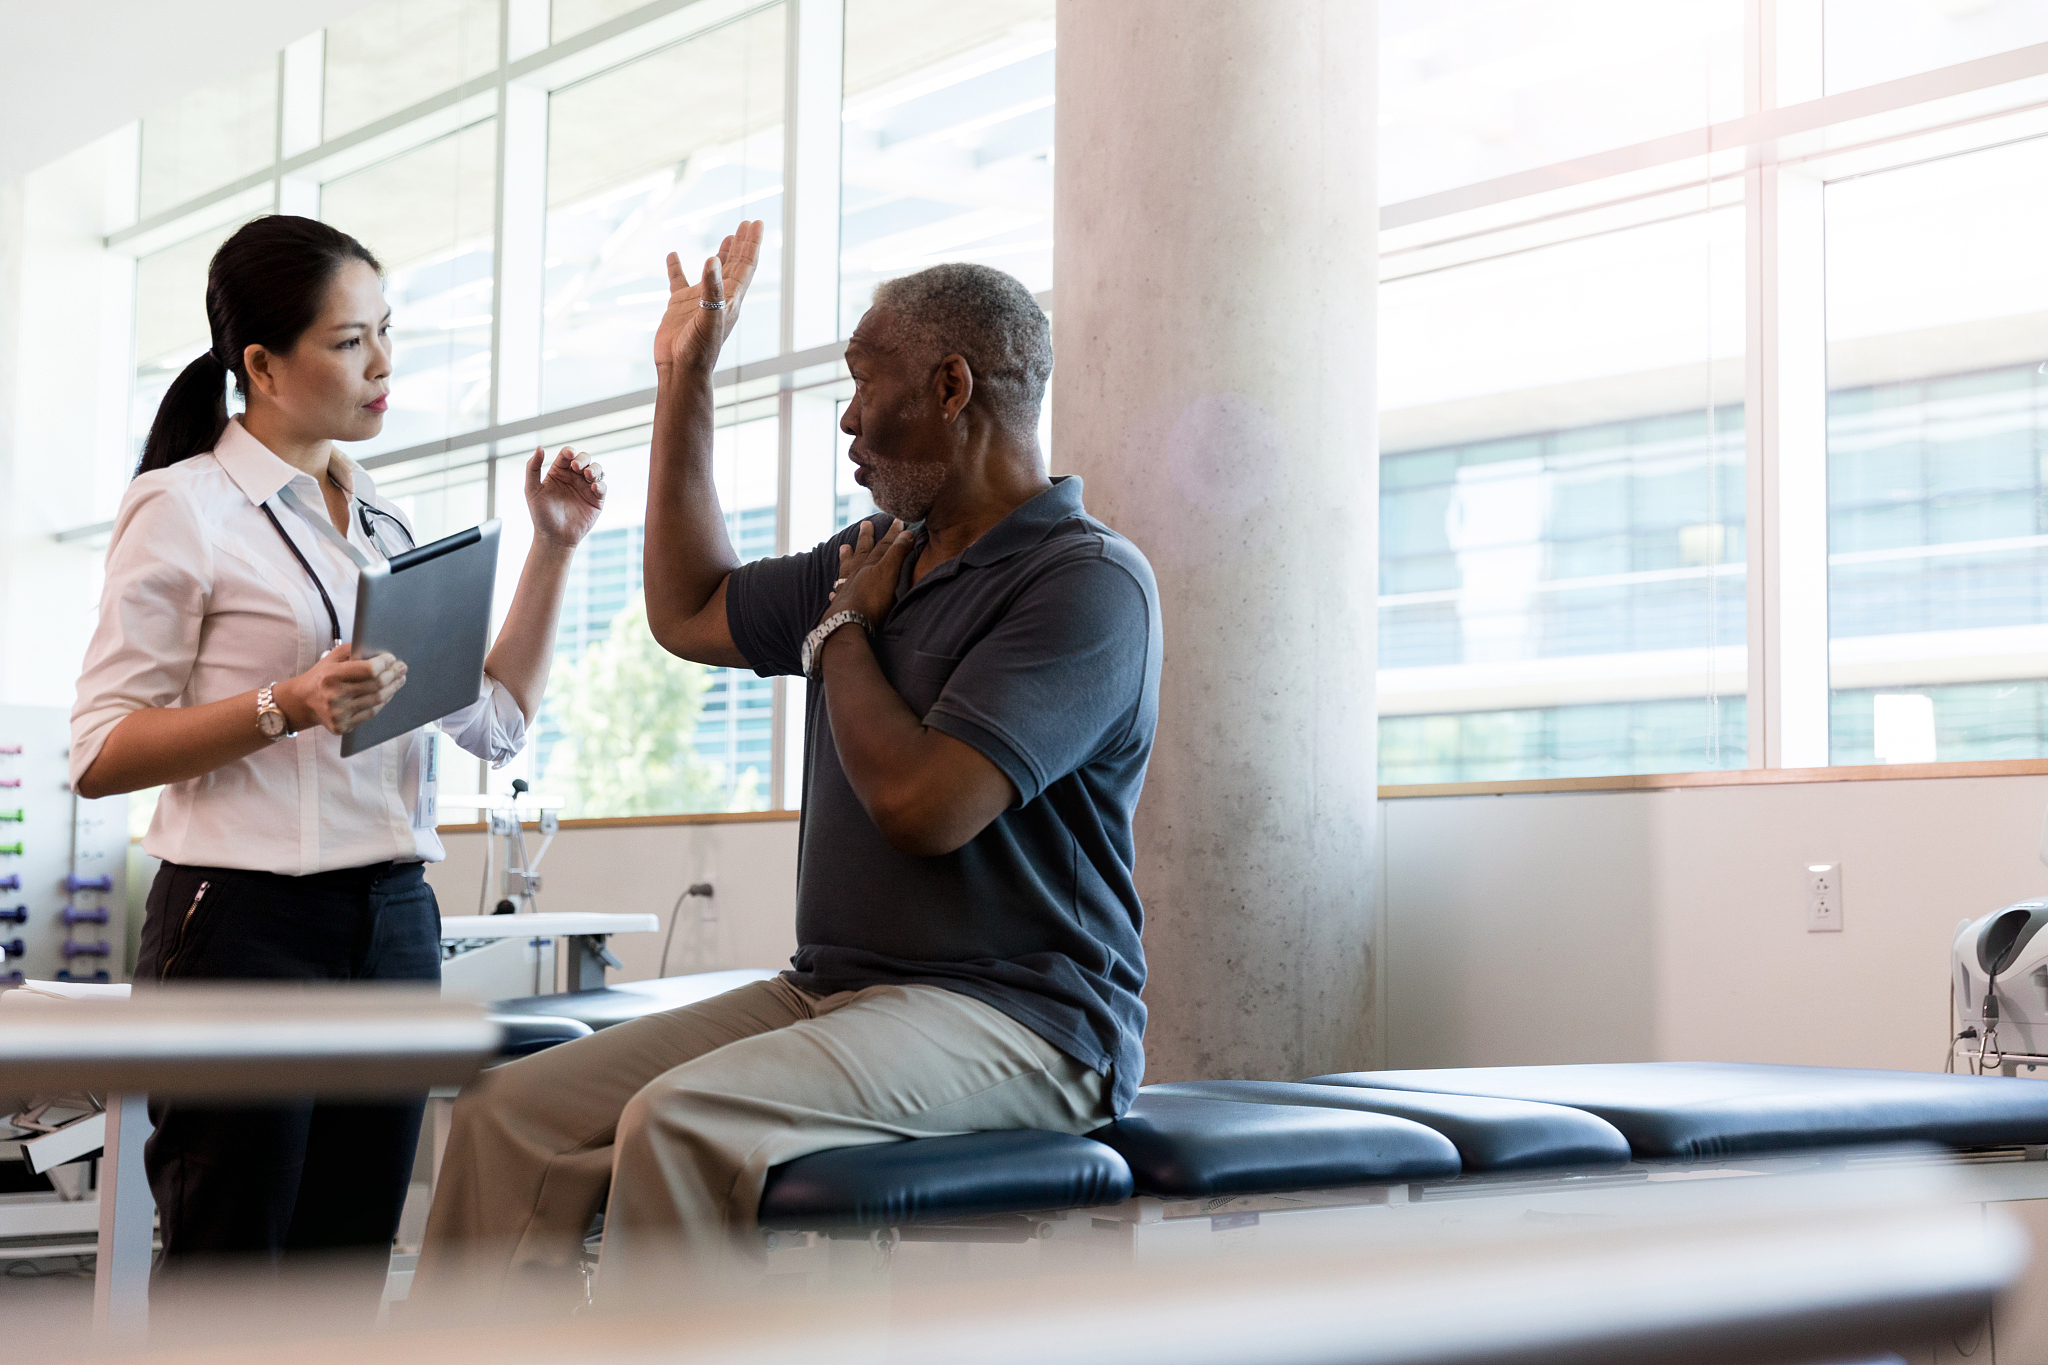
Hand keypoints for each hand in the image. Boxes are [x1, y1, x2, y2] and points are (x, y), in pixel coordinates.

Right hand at [275, 644, 406, 735]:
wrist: (303, 701)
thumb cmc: (322, 676)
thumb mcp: (332, 658)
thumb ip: (354, 650)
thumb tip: (380, 650)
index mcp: (331, 676)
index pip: (368, 670)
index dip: (384, 664)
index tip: (393, 659)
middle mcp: (334, 696)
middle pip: (376, 685)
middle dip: (393, 675)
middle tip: (402, 668)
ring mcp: (338, 714)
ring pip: (377, 700)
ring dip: (392, 689)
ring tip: (399, 680)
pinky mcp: (342, 726)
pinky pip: (371, 713)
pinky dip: (382, 702)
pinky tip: (388, 693)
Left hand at [527, 445, 605, 548]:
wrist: (554, 537)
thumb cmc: (541, 515)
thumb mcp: (532, 490)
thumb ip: (533, 468)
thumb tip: (540, 447)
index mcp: (559, 472)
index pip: (566, 455)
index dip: (569, 452)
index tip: (568, 455)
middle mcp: (574, 477)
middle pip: (584, 459)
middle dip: (583, 459)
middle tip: (577, 467)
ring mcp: (586, 488)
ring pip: (596, 469)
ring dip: (594, 469)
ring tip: (588, 475)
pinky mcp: (596, 499)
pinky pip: (603, 487)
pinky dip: (601, 485)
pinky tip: (594, 488)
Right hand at [654, 220, 763, 375]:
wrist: (680, 369)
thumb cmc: (698, 349)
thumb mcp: (709, 316)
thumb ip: (712, 289)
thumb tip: (713, 259)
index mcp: (731, 299)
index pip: (746, 265)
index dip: (752, 244)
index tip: (757, 223)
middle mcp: (718, 297)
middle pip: (735, 264)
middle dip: (742, 243)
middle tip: (748, 222)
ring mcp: (699, 300)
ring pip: (713, 271)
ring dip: (722, 253)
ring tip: (730, 235)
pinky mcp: (679, 306)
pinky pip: (678, 281)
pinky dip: (676, 267)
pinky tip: (673, 255)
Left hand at [826, 518, 916, 625]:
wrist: (849, 623)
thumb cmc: (872, 598)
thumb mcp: (889, 572)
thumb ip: (897, 553)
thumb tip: (906, 532)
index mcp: (870, 565)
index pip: (883, 546)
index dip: (892, 534)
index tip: (897, 521)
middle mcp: (856, 574)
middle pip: (862, 552)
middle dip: (866, 538)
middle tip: (865, 524)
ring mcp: (846, 589)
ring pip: (847, 569)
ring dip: (847, 558)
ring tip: (844, 548)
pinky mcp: (840, 606)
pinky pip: (837, 593)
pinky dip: (837, 590)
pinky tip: (833, 591)